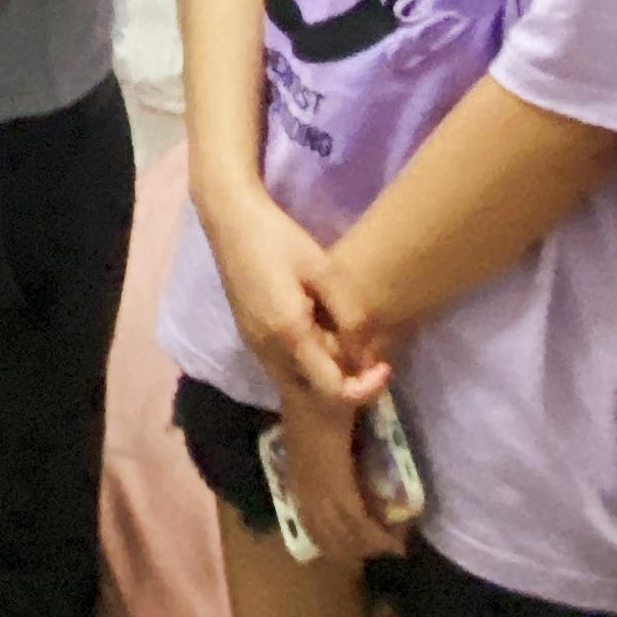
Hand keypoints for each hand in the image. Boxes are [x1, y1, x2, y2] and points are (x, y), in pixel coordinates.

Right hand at [200, 182, 350, 400]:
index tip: (385, 365)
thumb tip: (367, 358)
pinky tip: (321, 333)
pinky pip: (285, 368)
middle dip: (347, 382)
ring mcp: (256, 348)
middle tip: (370, 354)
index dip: (366, 387)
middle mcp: (269, 351)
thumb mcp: (325, 270)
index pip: (333, 391)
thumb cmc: (281, 239)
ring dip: (327, 374)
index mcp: (289, 334)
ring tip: (346, 341)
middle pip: (315, 394)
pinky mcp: (251, 339)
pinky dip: (309, 364)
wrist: (232, 222)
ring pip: (298, 383)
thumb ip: (350, 315)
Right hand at [278, 374, 404, 562]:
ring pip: (320, 527)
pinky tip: (331, 545)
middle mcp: (313, 481)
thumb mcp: (344, 390)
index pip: (352, 514)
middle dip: (364, 546)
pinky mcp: (295, 479)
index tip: (398, 545)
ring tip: (367, 553)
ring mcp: (301, 482)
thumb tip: (387, 374)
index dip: (374, 535)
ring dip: (343, 546)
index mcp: (328, 467)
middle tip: (391, 550)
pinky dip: (321, 536)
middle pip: (337, 528)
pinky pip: (306, 518)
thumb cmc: (319, 389)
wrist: (290, 386)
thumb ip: (367, 388)